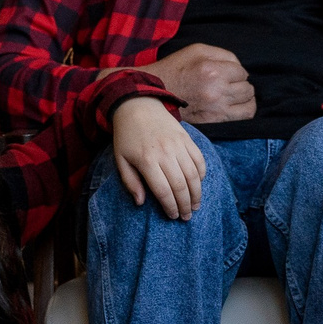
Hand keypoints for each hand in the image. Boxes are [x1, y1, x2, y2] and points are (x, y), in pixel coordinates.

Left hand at [112, 96, 205, 219]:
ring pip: (193, 175)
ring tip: (195, 206)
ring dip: (196, 193)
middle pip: (180, 185)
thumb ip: (130, 182)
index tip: (172, 216)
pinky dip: (201, 174)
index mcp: (147, 161)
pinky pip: (199, 159)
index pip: (163, 190)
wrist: (138, 107)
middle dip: (185, 205)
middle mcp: (165, 154)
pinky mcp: (186, 139)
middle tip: (187, 216)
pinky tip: (199, 184)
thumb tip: (141, 202)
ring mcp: (178, 145)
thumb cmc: (127, 137)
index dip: (170, 206)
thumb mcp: (121, 160)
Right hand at [145, 42, 255, 126]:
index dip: (236, 71)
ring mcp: (217, 106)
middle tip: (231, 83)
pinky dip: (247, 109)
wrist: (157, 94)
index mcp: (213, 70)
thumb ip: (223, 54)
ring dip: (245, 97)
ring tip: (235, 94)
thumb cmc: (176, 69)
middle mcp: (217, 89)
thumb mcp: (197, 50)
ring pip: (249, 102)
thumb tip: (239, 67)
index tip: (227, 72)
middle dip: (242, 84)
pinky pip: (244, 115)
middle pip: (247, 87)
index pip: (242, 72)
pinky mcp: (215, 118)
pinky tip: (239, 104)